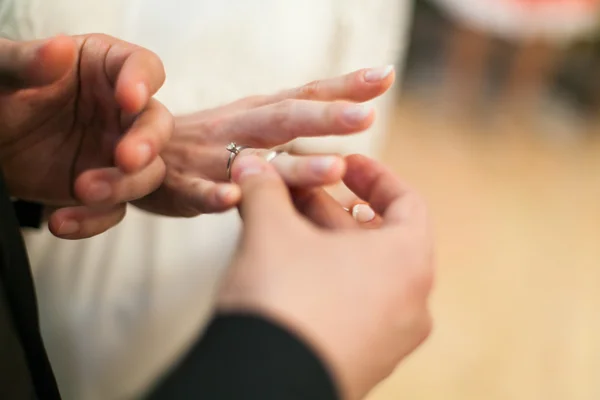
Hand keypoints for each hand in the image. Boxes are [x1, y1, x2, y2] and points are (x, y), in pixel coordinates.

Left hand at [0, 35, 171, 234]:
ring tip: (83, 189)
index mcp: (104, 69)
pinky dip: (93, 220)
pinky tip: (63, 221)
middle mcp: (119, 111)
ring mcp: (115, 152)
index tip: (130, 98)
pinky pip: (114, 210)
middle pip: (157, 124)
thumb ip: (27, 61)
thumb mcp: (2, 73)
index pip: (143, 67)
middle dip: (148, 143)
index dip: (143, 82)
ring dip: (123, 185)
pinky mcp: (106, 189)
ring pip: (147, 172)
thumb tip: (59, 49)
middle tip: (126, 159)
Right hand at [132, 66, 393, 217]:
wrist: (137, 150)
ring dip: (296, 166)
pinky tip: (235, 199)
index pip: (306, 94)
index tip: (385, 76)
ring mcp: (210, 157)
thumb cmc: (209, 143)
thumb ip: (295, 132)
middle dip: (328, 116)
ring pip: (256, 160)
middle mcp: (240, 129)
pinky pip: (199, 193)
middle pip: (287, 119)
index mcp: (259, 113)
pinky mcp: (181, 186)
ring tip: (335, 168)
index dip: (344, 85)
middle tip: (365, 117)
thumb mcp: (252, 128)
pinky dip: (215, 196)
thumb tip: (350, 142)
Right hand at [218, 154, 433, 399]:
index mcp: (408, 262)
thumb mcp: (270, 230)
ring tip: (290, 226)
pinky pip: (356, 308)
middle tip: (304, 193)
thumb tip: (251, 161)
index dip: (375, 176)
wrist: (264, 386)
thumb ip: (264, 188)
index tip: (346, 162)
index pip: (407, 202)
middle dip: (338, 210)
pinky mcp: (365, 363)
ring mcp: (391, 340)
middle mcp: (411, 303)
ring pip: (366, 275)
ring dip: (330, 245)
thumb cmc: (284, 300)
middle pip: (382, 239)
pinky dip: (330, 281)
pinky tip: (291, 272)